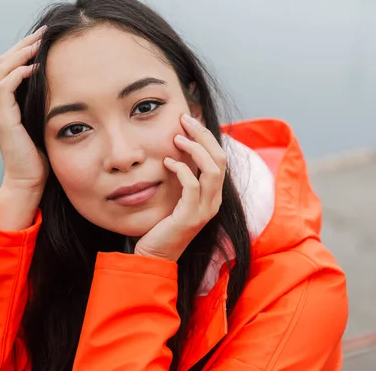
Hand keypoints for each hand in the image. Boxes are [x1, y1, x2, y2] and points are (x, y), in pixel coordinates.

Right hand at [0, 25, 47, 193]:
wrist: (30, 180)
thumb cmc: (43, 153)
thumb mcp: (46, 120)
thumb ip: (48, 102)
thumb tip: (69, 83)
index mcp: (6, 102)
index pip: (10, 65)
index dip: (25, 49)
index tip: (46, 36)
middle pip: (3, 61)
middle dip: (24, 45)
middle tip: (44, 32)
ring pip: (2, 69)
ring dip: (21, 53)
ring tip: (40, 43)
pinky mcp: (1, 119)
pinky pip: (5, 87)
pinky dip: (18, 73)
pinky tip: (35, 66)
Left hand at [134, 113, 226, 261]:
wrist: (155, 256)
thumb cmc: (162, 225)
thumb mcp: (176, 196)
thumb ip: (181, 177)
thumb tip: (176, 148)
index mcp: (213, 194)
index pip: (219, 158)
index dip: (207, 136)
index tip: (189, 120)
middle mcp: (214, 201)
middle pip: (220, 158)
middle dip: (204, 135)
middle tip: (185, 119)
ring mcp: (205, 210)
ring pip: (212, 169)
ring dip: (195, 149)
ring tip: (177, 138)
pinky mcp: (190, 217)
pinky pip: (192, 186)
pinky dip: (181, 169)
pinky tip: (167, 162)